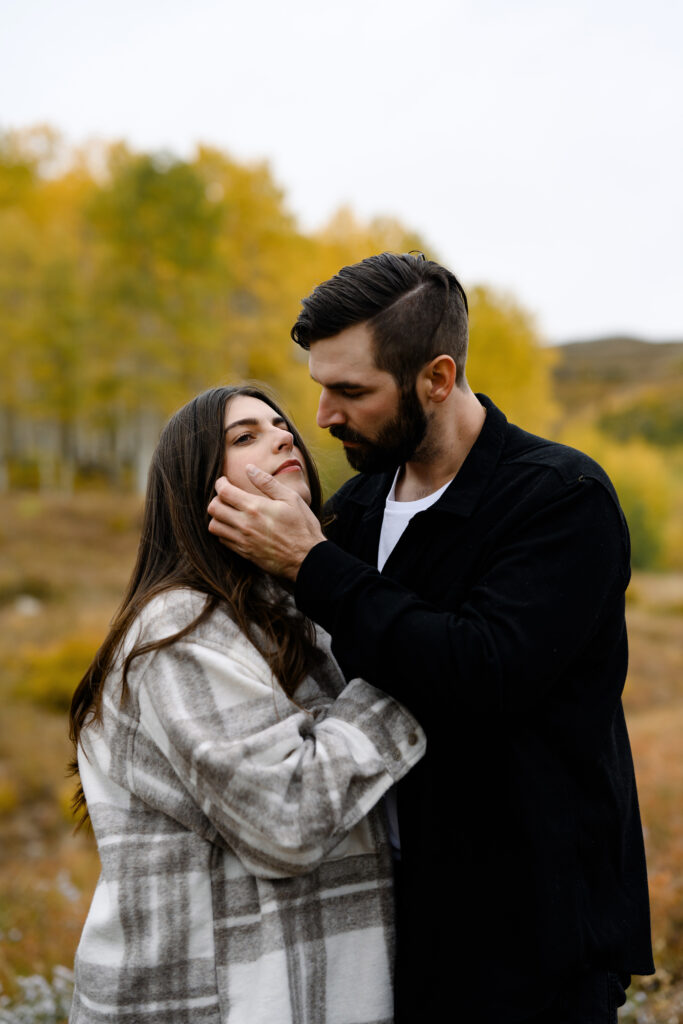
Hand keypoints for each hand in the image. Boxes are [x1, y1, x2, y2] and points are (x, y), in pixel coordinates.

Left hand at [207, 465, 325, 579]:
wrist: (307, 558)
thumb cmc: (302, 526)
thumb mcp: (290, 498)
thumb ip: (267, 482)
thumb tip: (249, 468)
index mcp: (255, 507)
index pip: (224, 492)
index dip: (220, 483)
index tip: (225, 481)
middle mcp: (244, 524)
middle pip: (213, 508)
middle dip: (216, 498)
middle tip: (226, 496)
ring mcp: (243, 540)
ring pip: (213, 526)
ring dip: (218, 516)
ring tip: (228, 512)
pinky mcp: (244, 553)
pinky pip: (222, 540)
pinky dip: (223, 531)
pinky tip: (235, 527)